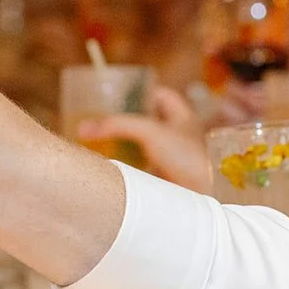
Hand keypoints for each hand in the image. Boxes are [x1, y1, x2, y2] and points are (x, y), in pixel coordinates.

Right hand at [77, 85, 209, 192]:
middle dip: (129, 120)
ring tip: (104, 144)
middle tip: (106, 120)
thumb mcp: (149, 132)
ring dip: (128, 146)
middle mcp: (179, 135)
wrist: (205, 195)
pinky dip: (132, 168)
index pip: (162, 96)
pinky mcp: (168, 179)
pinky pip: (146, 169)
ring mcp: (174, 158)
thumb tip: (83, 128)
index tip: (120, 96)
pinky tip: (117, 170)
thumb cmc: (187, 158)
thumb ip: (117, 126)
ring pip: (147, 146)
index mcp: (182, 117)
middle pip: (151, 121)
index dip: (143, 92)